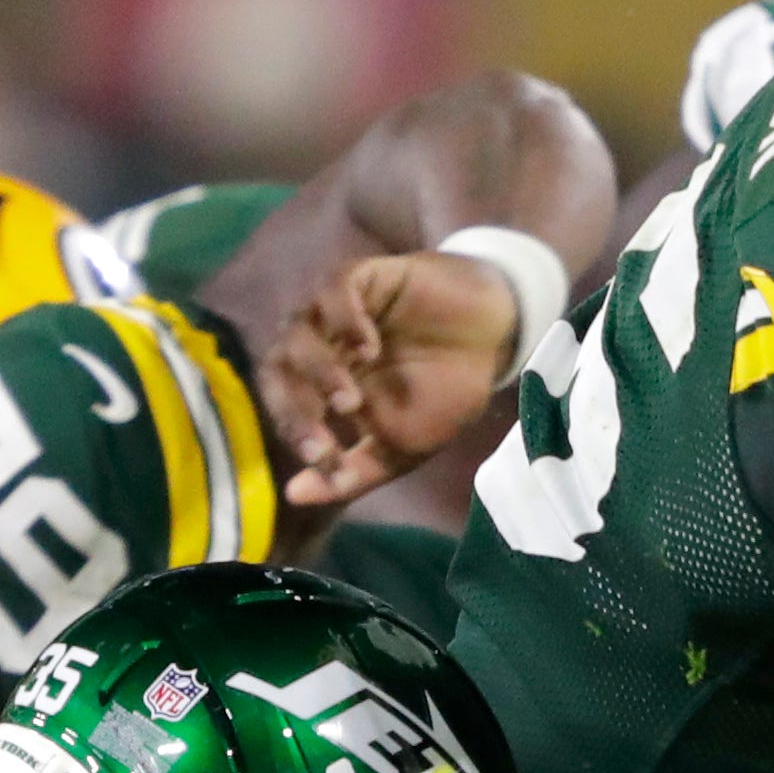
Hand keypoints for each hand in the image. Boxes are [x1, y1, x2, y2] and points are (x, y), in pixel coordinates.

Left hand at [263, 250, 525, 507]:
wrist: (495, 340)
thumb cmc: (444, 392)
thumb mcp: (401, 447)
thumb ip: (352, 472)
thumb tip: (294, 495)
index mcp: (321, 386)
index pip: (285, 405)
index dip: (296, 434)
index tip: (324, 460)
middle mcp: (321, 345)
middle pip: (277, 368)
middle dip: (295, 407)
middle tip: (325, 435)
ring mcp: (339, 310)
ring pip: (298, 330)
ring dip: (316, 369)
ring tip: (349, 398)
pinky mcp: (367, 277)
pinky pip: (335, 289)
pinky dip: (342, 319)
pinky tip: (368, 347)